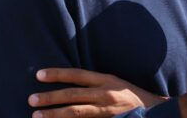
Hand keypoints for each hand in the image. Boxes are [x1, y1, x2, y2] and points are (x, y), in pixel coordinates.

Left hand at [28, 67, 167, 117]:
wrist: (155, 111)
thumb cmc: (131, 97)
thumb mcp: (115, 84)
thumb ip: (95, 84)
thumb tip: (70, 85)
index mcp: (106, 80)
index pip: (78, 75)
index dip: (58, 74)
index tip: (39, 75)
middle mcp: (105, 94)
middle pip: (73, 94)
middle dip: (50, 97)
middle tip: (31, 100)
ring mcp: (106, 110)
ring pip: (76, 112)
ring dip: (55, 113)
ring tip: (36, 116)